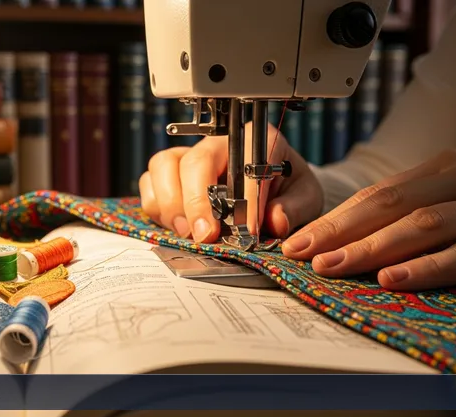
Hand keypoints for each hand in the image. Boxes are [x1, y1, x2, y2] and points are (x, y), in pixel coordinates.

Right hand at [139, 121, 323, 242]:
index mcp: (259, 141)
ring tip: (188, 232)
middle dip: (197, 201)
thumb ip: (295, 207)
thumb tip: (275, 220)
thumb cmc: (287, 190)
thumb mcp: (306, 198)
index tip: (248, 227)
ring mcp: (191, 156)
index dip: (245, 195)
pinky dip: (156, 205)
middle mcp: (220, 144)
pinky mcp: (170, 174)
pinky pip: (149, 182)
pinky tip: (176, 225)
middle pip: (196, 160)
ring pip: (164, 165)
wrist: (275, 191)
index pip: (246, 159)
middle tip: (206, 235)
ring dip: (172, 203)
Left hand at [282, 149, 455, 290]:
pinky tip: (395, 279)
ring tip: (336, 267)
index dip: (335, 219)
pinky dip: (429, 268)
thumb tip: (341, 241)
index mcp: (449, 166)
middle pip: (394, 204)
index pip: (379, 193)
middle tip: (305, 255)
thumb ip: (409, 214)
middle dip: (343, 232)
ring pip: (427, 226)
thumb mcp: (454, 204)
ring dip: (375, 249)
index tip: (297, 243)